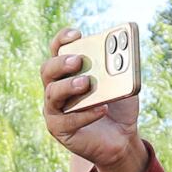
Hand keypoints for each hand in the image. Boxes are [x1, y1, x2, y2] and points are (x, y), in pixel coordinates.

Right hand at [42, 28, 147, 171]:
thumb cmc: (118, 105)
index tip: (77, 34)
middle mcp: (56, 87)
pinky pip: (67, 121)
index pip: (58, 49)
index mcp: (68, 70)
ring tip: (86, 83)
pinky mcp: (60, 130)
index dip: (63, 39)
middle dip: (62, 63)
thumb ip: (120, 70)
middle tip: (78, 60)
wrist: (122, 137)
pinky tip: (101, 109)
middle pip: (48, 70)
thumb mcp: (123, 83)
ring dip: (68, 86)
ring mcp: (55, 109)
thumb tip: (119, 56)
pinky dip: (85, 114)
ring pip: (52, 94)